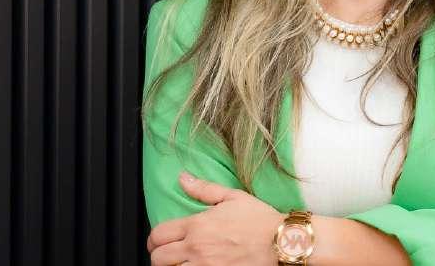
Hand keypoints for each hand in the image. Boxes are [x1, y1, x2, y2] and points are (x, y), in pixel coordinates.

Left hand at [147, 170, 282, 265]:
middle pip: (158, 258)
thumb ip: (203, 189)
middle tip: (167, 254)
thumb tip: (183, 178)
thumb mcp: (233, 197)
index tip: (158, 241)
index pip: (158, 235)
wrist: (281, 243)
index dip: (153, 239)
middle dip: (159, 255)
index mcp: (198, 225)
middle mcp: (197, 248)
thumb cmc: (260, 220)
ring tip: (181, 263)